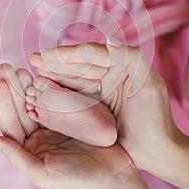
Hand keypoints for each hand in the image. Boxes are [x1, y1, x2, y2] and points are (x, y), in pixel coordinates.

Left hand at [0, 76, 160, 188]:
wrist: (113, 177)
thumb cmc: (78, 180)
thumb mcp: (43, 173)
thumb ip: (17, 156)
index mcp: (30, 150)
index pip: (12, 123)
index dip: (4, 103)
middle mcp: (40, 137)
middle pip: (22, 109)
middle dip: (14, 89)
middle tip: (7, 68)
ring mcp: (56, 126)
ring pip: (38, 101)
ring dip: (29, 86)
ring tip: (22, 69)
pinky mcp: (72, 118)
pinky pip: (57, 100)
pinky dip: (50, 88)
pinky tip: (44, 76)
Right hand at [29, 37, 178, 175]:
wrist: (155, 150)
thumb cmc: (155, 117)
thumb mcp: (148, 83)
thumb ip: (131, 57)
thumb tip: (109, 38)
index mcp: (120, 65)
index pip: (91, 55)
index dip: (68, 53)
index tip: (48, 54)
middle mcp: (108, 75)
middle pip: (77, 65)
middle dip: (55, 61)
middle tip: (33, 58)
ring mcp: (99, 91)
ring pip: (72, 79)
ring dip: (53, 74)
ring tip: (33, 71)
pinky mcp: (92, 107)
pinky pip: (72, 96)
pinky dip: (58, 91)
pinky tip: (44, 87)